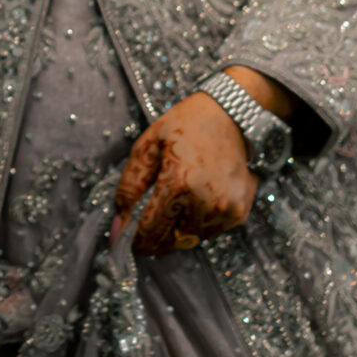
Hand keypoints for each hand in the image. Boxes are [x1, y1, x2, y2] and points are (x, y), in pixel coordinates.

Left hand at [112, 93, 255, 255]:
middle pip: (170, 241)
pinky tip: (201, 192)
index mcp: (178, 185)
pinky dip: (201, 220)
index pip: (150, 234)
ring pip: (191, 238)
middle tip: (157, 204)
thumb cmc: (187, 125)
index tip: (128, 234)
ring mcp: (226, 211)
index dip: (135, 238)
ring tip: (183, 190)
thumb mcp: (148, 145)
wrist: (232, 114)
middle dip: (158, 229)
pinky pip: (211, 230)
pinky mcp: (240, 213)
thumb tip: (116, 225)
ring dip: (181, 225)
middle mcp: (205, 204)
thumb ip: (129, 187)